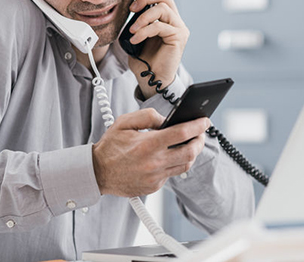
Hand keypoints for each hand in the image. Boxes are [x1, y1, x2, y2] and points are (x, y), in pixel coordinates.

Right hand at [92, 108, 208, 196]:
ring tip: (190, 143)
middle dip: (200, 141)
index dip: (197, 126)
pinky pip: (172, 174)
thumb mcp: (125, 122)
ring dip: (192, 153)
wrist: (97, 172)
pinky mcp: (154, 186)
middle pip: (190, 152)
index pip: (182, 133)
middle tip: (200, 133)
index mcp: (148, 144)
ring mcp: (155, 176)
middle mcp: (154, 162)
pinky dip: (175, 163)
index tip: (205, 121)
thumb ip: (147, 116)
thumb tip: (166, 120)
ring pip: (185, 165)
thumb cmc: (110, 146)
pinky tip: (171, 155)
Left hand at [127, 0, 188, 98]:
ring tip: (134, 30)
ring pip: (161, 8)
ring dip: (142, 18)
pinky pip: (160, 25)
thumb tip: (131, 8)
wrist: (152, 79)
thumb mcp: (137, 33)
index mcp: (165, 16)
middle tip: (133, 7)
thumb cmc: (144, 58)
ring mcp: (179, 27)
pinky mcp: (179, 37)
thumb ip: (138, 18)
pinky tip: (136, 39)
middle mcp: (175, 19)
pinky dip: (144, 30)